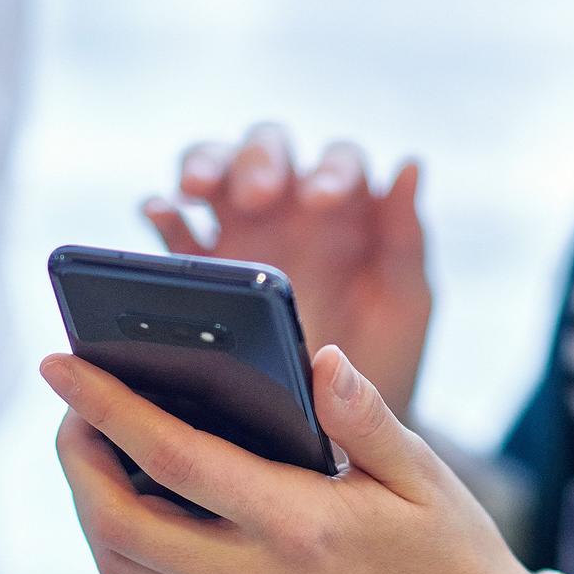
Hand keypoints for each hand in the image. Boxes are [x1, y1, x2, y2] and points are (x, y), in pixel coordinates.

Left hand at [41, 345, 549, 573]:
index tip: (59, 364)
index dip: (106, 404)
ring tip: (94, 451)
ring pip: (123, 567)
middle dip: (74, 458)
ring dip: (88, 507)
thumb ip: (364, 415)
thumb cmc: (452, 558)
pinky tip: (136, 509)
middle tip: (72, 406)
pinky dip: (122, 550)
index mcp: (297, 526)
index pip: (172, 456)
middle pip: (118, 522)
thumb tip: (320, 357)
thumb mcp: (423, 475)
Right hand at [141, 124, 429, 418]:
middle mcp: (290, 208)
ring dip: (205, 165)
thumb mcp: (404, 301)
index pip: (337, 162)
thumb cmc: (384, 356)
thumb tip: (411, 166)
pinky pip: (174, 227)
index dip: (329, 170)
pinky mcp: (203, 268)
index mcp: (346, 210)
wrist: (341, 424)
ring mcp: (242, 233)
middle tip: (258, 195)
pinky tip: (162, 214)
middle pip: (267, 150)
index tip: (323, 200)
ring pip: (216, 168)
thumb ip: (407, 237)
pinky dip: (164, 212)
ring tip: (195, 190)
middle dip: (260, 161)